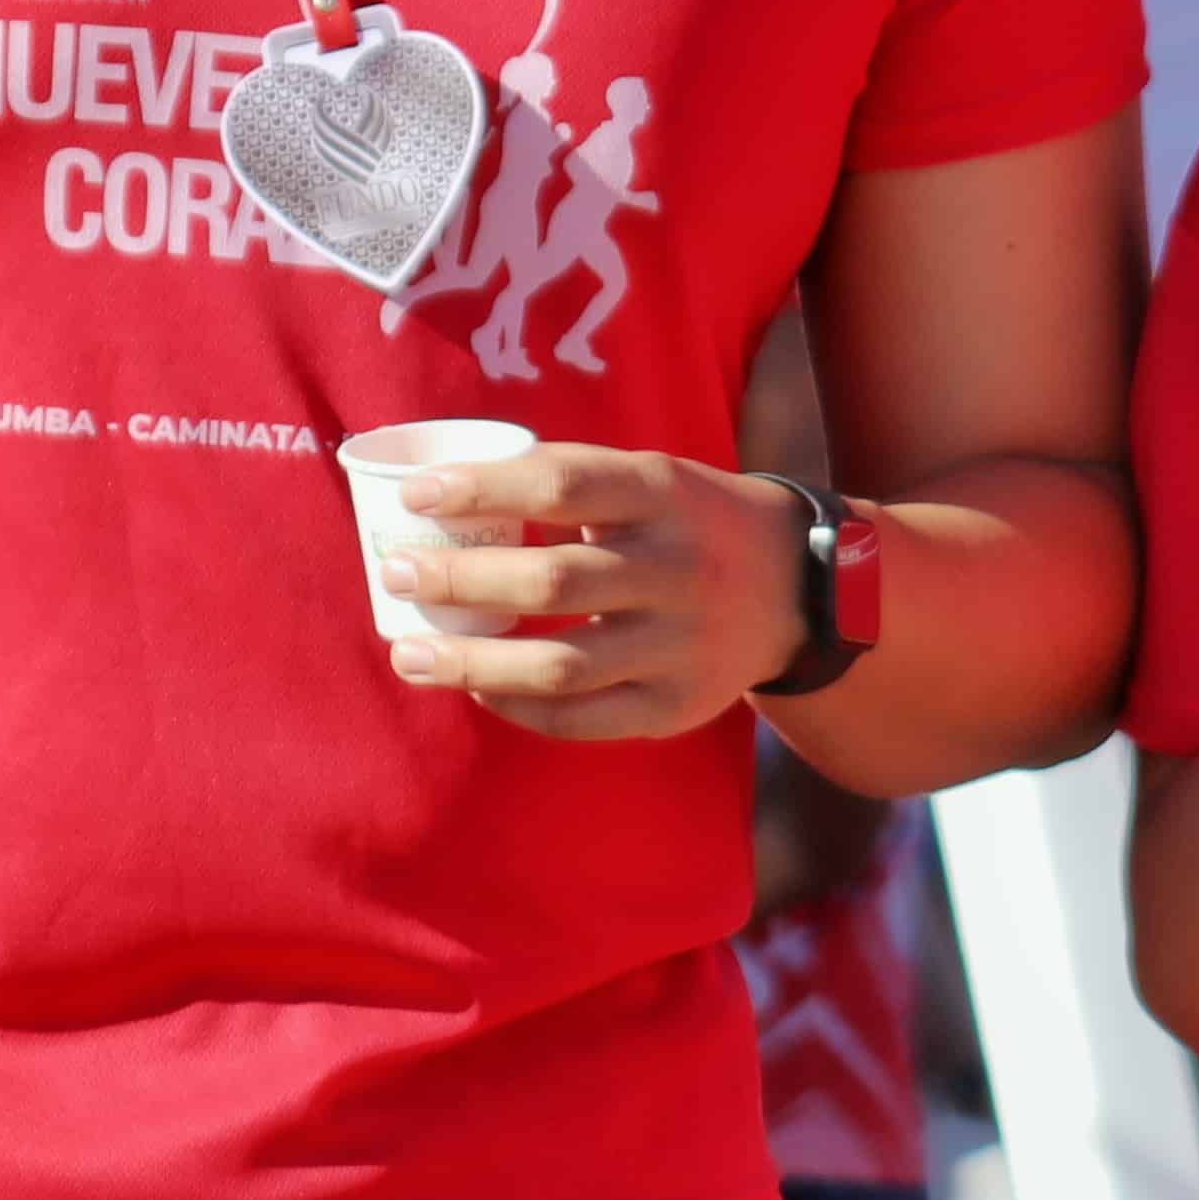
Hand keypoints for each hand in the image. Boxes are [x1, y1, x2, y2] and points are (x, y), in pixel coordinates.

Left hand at [384, 445, 817, 740]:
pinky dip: (519, 708)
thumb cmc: (689, 523)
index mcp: (666, 494)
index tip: (417, 495)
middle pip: (553, 581)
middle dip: (460, 580)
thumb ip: (571, 483)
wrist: (801, 589)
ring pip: (560, 666)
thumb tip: (440, 495)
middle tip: (397, 574)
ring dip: (471, 663)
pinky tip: (478, 688)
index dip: (481, 489)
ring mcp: (683, 645)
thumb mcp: (652, 479)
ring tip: (409, 655)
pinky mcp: (679, 705)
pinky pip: (584, 720)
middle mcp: (680, 570)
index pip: (563, 483)